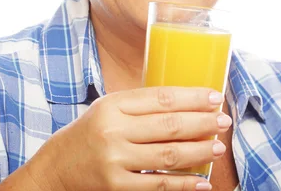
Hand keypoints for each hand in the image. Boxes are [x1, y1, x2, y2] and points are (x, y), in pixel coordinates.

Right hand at [24, 87, 230, 190]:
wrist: (56, 167)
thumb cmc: (92, 130)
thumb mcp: (111, 107)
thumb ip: (143, 103)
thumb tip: (190, 102)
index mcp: (114, 104)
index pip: (161, 98)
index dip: (192, 98)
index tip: (215, 97)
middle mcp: (114, 130)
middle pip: (168, 126)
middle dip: (202, 123)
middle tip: (224, 122)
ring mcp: (114, 160)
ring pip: (167, 155)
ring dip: (198, 151)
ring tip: (218, 147)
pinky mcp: (115, 186)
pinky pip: (156, 184)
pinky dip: (182, 184)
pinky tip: (202, 182)